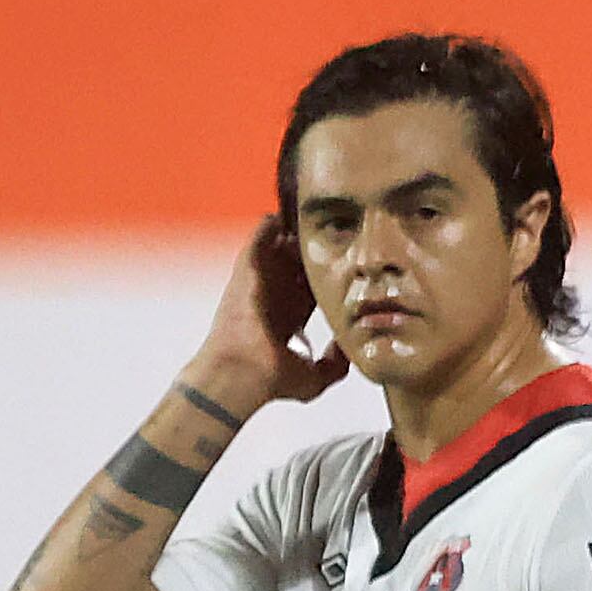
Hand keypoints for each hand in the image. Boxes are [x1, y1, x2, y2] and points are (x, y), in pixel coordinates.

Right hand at [184, 217, 351, 418]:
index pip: (311, 289)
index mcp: (290, 317)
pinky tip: (287, 211)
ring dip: (294, 234)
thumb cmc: (271, 379)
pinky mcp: (246, 270)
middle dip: (312, 250)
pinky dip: (270, 225)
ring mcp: (259, 281)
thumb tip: (348, 346)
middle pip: (296, 264)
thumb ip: (336, 364)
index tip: (349, 265)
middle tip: (338, 232)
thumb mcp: (315, 376)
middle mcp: (274, 296)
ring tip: (314, 215)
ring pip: (279, 249)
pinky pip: (258, 238)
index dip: (328, 276)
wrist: (242, 372)